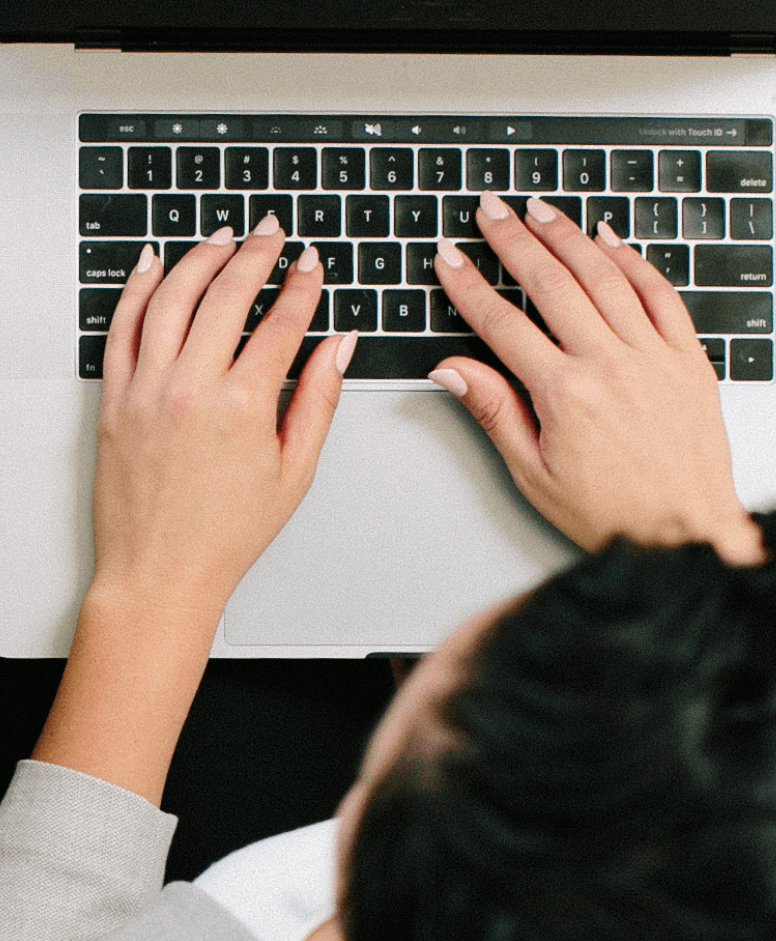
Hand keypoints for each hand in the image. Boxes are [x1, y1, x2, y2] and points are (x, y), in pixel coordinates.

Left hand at [89, 221, 348, 610]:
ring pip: (170, 297)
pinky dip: (138, 288)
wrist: (158, 571)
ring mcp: (145, 390)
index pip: (280, 322)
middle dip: (255, 254)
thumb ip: (318, 399)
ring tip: (223, 238)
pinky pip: (121, 327)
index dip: (300, 285)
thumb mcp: (294, 471)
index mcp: (242, 406)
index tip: (309, 263)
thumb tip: (339, 344)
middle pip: (226, 294)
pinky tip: (155, 264)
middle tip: (271, 232)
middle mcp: (189, 389)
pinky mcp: (114, 399)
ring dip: (199, 257)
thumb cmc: (224, 533)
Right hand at [433, 193, 759, 562]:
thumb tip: (453, 370)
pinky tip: (609, 240)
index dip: (469, 286)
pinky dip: (634, 261)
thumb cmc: (610, 512)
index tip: (449, 259)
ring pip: (605, 277)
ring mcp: (654, 357)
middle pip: (552, 285)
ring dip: (568, 237)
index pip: (502, 324)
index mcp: (565, 395)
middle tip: (490, 211)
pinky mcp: (688, 358)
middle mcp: (611, 366)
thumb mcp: (532, 472)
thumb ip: (493, 411)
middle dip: (514, 241)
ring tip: (540, 211)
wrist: (686, 532)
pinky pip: (660, 295)